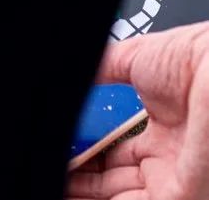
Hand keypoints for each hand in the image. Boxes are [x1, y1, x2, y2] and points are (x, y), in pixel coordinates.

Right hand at [66, 22, 208, 198]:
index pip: (117, 150)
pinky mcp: (174, 197)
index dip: (87, 151)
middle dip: (80, 173)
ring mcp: (171, 180)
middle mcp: (168, 158)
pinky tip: (65, 190)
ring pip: (116, 195)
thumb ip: (101, 68)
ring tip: (49, 178)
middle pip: (114, 177)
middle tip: (49, 163)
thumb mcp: (135, 58)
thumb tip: (69, 68)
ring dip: (81, 190)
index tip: (61, 145)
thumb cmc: (195, 63)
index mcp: (165, 128)